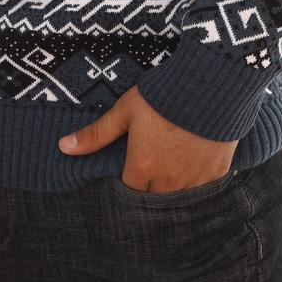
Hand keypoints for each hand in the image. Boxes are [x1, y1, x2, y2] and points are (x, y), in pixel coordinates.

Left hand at [58, 85, 237, 192]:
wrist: (210, 84)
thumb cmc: (163, 95)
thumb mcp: (125, 110)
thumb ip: (97, 134)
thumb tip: (63, 147)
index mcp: (142, 168)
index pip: (128, 190)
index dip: (129, 176)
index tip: (131, 162)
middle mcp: (168, 182)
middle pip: (153, 197)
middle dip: (149, 184)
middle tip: (152, 161)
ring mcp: (195, 180)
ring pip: (178, 197)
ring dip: (173, 186)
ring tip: (173, 161)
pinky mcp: (217, 173)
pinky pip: (203, 189)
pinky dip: (197, 181)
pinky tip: (194, 162)